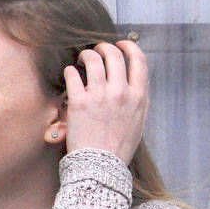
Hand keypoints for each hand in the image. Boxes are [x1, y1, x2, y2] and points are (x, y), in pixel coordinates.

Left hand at [62, 39, 147, 163]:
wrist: (101, 165)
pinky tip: (70, 73)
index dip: (129, 47)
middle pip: (115, 55)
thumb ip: (138, 98)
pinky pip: (73, 74)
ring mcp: (100, 96)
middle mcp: (121, 93)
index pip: (139, 60)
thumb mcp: (139, 120)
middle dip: (105, 47)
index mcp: (139, 97)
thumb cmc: (119, 145)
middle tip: (97, 50)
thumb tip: (134, 80)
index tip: (121, 44)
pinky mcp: (79, 102)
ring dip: (87, 55)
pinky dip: (71, 70)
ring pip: (94, 60)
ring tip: (83, 59)